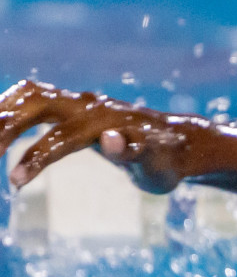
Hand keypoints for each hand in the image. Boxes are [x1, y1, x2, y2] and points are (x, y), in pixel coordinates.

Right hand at [0, 80, 208, 194]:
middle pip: (37, 105)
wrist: (179, 143)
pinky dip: (9, 105)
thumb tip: (111, 139)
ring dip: (2, 110)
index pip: (61, 138)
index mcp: (107, 122)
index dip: (37, 157)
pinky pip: (33, 96)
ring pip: (31, 94)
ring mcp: (79, 103)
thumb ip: (137, 152)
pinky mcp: (73, 106)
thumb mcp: (158, 165)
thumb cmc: (168, 160)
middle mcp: (89, 106)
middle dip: (6, 126)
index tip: (16, 182)